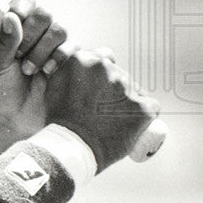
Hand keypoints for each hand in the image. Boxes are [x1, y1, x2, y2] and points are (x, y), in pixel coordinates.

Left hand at [0, 0, 70, 138]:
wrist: (14, 116)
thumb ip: (3, 42)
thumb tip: (10, 17)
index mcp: (12, 27)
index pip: (23, 2)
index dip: (24, 5)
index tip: (18, 16)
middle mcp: (33, 32)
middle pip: (45, 14)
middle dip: (32, 35)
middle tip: (20, 54)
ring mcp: (51, 45)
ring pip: (60, 30)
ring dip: (44, 50)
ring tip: (29, 69)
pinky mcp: (67, 60)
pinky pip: (74, 47)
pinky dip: (60, 58)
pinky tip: (47, 72)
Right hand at [44, 48, 160, 171]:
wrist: (71, 146)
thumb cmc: (59, 120)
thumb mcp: (52, 85)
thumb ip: (65, 69)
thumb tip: (76, 63)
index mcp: (83, 60)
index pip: (103, 57)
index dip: (101, 74)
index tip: (98, 88)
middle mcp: (105, 68)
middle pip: (119, 74)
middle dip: (114, 88)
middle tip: (102, 108)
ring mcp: (125, 87)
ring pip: (134, 90)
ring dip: (127, 101)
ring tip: (112, 120)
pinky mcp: (142, 107)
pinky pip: (150, 107)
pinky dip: (144, 114)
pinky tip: (132, 124)